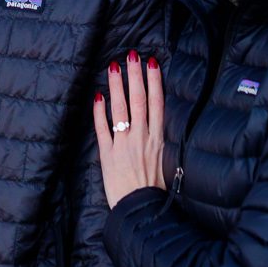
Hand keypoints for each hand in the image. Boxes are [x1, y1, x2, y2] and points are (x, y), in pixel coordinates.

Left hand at [94, 52, 164, 209]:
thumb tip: (164, 129)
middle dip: (135, 76)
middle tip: (132, 55)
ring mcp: (123, 145)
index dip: (155, 82)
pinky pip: (102, 129)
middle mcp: (142, 138)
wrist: (141, 211)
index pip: (157, 104)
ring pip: (120, 109)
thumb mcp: (169, 165)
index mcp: (159, 140)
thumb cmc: (157, 193)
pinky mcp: (108, 155)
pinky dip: (99, 112)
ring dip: (117, 86)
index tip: (152, 64)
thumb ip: (164, 146)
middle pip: (139, 100)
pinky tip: (98, 96)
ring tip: (114, 66)